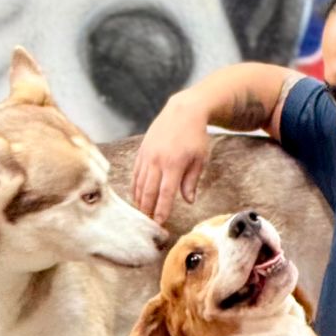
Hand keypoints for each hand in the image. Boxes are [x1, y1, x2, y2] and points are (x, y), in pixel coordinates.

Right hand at [131, 93, 209, 224]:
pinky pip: (136, 172)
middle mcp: (157, 161)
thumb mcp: (200, 159)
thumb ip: (191, 181)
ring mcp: (147, 155)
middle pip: (148, 191)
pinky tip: (136, 196)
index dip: (161, 211)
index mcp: (174, 165)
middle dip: (146, 210)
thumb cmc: (196, 136)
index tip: (159, 224)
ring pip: (139, 183)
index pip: (165, 194)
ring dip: (139, 200)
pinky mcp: (142, 151)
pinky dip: (135, 186)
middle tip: (146, 224)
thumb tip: (188, 201)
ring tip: (140, 214)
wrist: (183, 111)